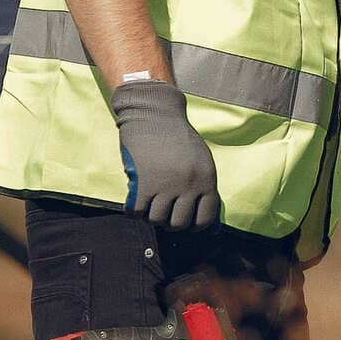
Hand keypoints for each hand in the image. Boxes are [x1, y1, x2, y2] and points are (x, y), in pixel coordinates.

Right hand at [110, 78, 221, 229]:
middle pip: (178, 224)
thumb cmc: (177, 137)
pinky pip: (136, 212)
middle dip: (170, 222)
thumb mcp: (201, 160)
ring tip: (149, 203)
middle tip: (164, 211)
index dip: (194, 226)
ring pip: (156, 220)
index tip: (185, 222)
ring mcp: (165, 184)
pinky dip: (133, 211)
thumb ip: (202, 187)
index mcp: (207, 179)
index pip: (205, 220)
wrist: (155, 113)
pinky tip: (135, 201)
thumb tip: (204, 223)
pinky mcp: (143, 182)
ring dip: (151, 215)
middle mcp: (188, 184)